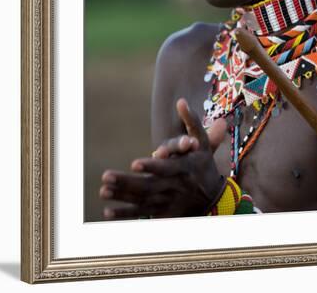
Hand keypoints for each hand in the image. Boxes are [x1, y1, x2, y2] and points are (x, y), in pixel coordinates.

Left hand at [99, 98, 225, 218]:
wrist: (214, 198)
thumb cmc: (203, 164)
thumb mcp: (202, 142)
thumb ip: (191, 121)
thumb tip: (180, 101)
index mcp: (184, 168)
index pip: (166, 168)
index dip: (151, 166)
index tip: (135, 163)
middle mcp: (175, 187)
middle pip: (149, 186)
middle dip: (127, 182)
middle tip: (106, 177)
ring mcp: (168, 202)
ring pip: (142, 201)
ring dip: (122, 197)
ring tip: (103, 190)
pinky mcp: (163, 213)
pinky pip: (142, 215)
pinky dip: (126, 216)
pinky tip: (108, 212)